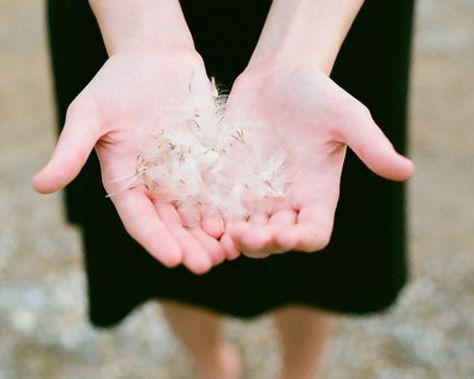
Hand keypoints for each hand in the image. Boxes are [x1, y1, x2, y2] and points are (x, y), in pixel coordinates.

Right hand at [32, 47, 225, 273]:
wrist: (155, 56)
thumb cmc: (117, 82)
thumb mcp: (89, 114)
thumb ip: (70, 151)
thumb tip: (38, 186)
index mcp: (124, 181)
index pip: (139, 219)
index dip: (156, 240)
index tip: (174, 259)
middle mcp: (154, 185)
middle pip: (172, 224)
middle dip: (188, 246)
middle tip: (207, 265)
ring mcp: (182, 175)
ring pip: (197, 214)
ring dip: (210, 235)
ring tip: (230, 252)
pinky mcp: (207, 162)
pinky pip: (219, 189)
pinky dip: (229, 208)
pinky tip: (244, 221)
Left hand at [221, 66, 413, 257]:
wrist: (277, 77)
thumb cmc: (317, 94)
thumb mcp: (347, 117)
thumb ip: (372, 145)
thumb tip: (407, 171)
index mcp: (317, 195)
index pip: (312, 234)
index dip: (299, 240)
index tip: (284, 233)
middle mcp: (286, 202)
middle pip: (275, 241)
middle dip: (260, 243)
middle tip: (243, 234)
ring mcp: (256, 195)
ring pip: (245, 232)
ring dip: (235, 239)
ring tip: (221, 233)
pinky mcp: (229, 184)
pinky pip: (220, 212)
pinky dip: (213, 221)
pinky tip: (203, 219)